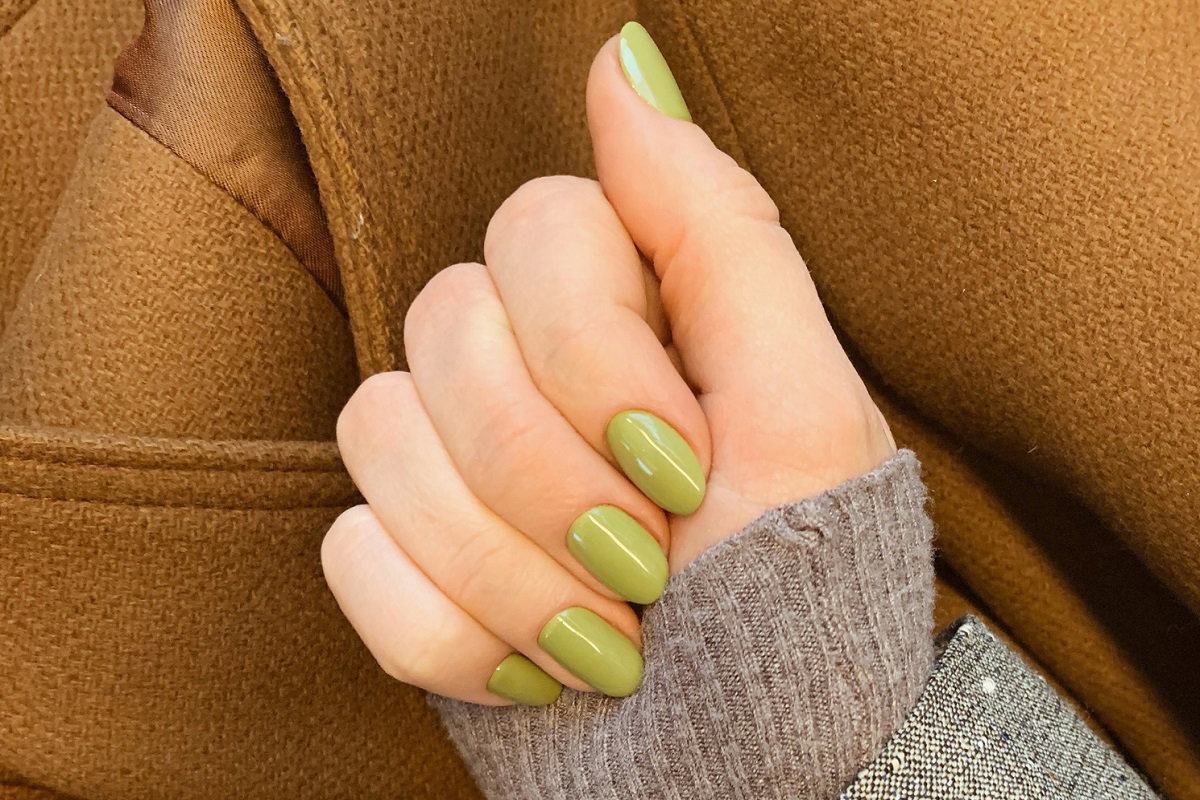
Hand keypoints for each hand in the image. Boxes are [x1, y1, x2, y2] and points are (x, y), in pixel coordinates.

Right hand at [323, 23, 894, 705]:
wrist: (759, 762)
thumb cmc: (800, 590)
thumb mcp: (802, 405)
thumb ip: (717, 228)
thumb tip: (618, 56)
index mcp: (626, 306)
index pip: (534, 231)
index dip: (594, 353)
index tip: (682, 462)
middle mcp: (526, 366)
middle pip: (443, 332)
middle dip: (555, 478)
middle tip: (649, 568)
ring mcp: (452, 464)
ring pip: (378, 438)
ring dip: (509, 567)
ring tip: (611, 637)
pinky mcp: (405, 560)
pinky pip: (351, 554)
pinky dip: (451, 633)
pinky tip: (539, 667)